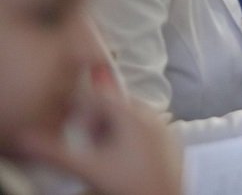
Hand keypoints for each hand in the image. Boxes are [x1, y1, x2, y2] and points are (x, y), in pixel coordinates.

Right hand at [16, 86, 180, 194]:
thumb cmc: (128, 185)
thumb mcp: (87, 167)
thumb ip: (55, 152)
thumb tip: (29, 139)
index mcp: (133, 113)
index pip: (97, 96)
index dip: (78, 108)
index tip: (66, 125)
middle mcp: (152, 115)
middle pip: (113, 107)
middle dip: (94, 122)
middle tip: (85, 145)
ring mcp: (164, 128)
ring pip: (128, 119)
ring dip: (110, 132)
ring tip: (102, 156)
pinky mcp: (170, 143)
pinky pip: (143, 132)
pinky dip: (128, 140)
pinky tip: (121, 162)